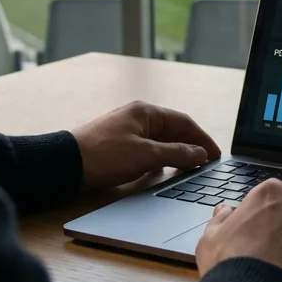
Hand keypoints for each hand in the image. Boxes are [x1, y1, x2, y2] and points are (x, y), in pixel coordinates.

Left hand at [71, 101, 221, 190]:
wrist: (65, 165)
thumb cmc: (104, 156)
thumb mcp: (146, 155)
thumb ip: (177, 153)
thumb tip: (200, 154)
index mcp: (145, 112)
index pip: (184, 122)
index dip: (202, 139)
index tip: (216, 154)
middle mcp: (137, 117)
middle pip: (173, 130)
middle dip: (190, 146)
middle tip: (206, 163)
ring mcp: (126, 130)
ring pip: (159, 141)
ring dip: (175, 154)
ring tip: (189, 168)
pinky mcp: (116, 145)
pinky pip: (146, 149)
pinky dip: (159, 159)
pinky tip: (161, 170)